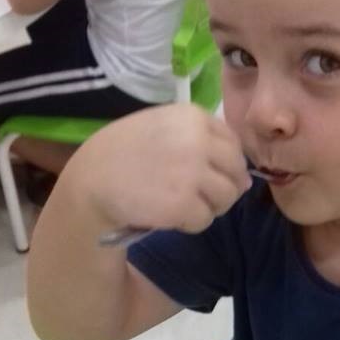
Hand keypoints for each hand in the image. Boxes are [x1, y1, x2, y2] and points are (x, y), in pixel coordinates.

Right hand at [81, 103, 251, 233]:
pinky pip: (205, 219)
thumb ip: (204, 144)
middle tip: (192, 195)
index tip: (200, 173)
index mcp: (193, 116)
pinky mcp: (184, 203)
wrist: (91, 180)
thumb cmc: (125, 154)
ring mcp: (193, 172)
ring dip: (207, 207)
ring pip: (226, 198)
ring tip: (179, 203)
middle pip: (236, 173)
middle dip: (221, 188)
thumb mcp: (163, 129)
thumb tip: (247, 180)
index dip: (223, 165)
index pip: (233, 144)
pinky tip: (168, 215)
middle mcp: (198, 140)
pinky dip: (190, 224)